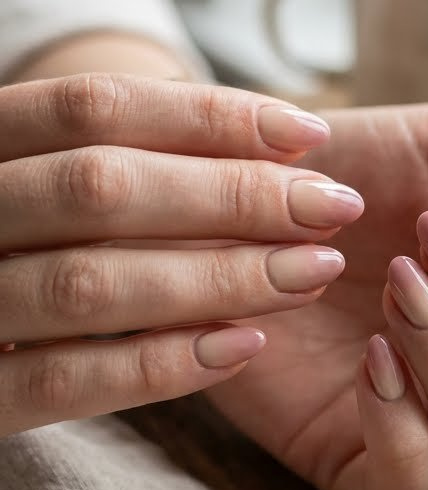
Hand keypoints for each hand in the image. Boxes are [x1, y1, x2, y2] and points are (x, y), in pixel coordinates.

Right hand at [0, 74, 364, 435]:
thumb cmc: (9, 245)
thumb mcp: (40, 180)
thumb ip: (126, 158)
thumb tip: (280, 141)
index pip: (93, 106)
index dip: (208, 116)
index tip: (307, 131)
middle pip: (100, 188)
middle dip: (231, 195)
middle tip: (332, 207)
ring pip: (88, 284)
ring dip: (216, 276)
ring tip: (310, 270)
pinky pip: (64, 383)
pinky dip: (159, 364)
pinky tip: (243, 345)